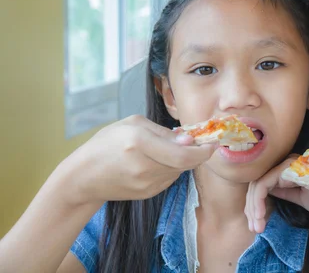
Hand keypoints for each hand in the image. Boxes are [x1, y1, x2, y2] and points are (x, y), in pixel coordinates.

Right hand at [61, 115, 217, 205]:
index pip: (182, 153)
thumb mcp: (133, 124)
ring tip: (168, 150)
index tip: (213, 142)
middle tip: (203, 143)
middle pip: (185, 164)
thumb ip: (164, 131)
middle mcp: (144, 166)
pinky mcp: (147, 194)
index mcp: (139, 143)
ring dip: (183, 160)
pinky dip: (171, 168)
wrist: (84, 177)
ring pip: (179, 170)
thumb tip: (190, 140)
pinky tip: (157, 162)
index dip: (203, 150)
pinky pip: (170, 178)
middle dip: (197, 153)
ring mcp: (145, 184)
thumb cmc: (107, 143)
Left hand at [245, 156, 308, 232]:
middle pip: (257, 184)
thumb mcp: (301, 198)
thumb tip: (269, 192)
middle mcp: (285, 163)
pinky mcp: (285, 170)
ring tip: (257, 225)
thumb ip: (285, 193)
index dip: (256, 204)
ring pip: (257, 185)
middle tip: (254, 228)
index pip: (264, 184)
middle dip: (252, 208)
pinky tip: (260, 216)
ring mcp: (285, 165)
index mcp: (289, 169)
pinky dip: (258, 201)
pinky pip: (263, 185)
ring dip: (254, 208)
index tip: (256, 224)